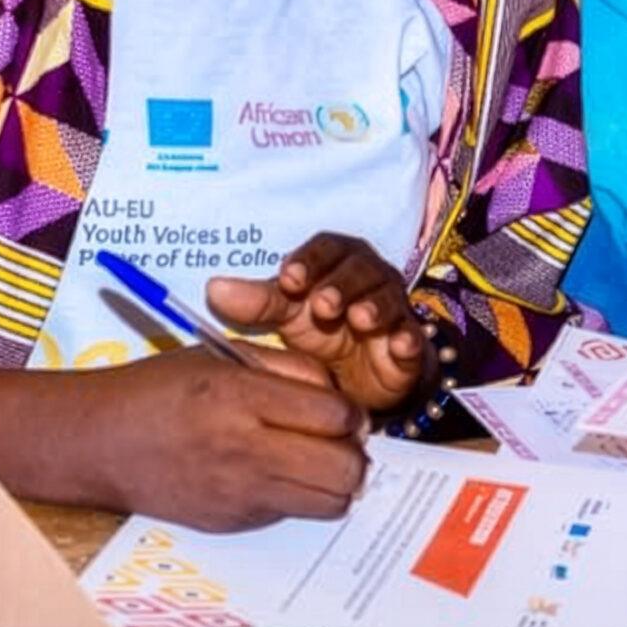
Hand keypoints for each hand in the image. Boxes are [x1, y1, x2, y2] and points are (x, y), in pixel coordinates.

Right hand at [81, 345, 367, 531]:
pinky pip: (293, 513)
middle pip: (344, 468)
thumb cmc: (160, 389)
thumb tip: (339, 395)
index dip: (350, 411)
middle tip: (338, 440)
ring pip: (329, 501)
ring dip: (334, 482)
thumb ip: (287, 369)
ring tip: (315, 460)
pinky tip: (277, 474)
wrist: (100, 442)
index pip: (335, 414)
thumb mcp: (223, 357)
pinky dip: (299, 496)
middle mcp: (245, 448)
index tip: (340, 409)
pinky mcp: (232, 522)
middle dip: (353, 452)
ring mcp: (240, 493)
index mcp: (241, 397)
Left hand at [208, 233, 428, 412]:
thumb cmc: (320, 332)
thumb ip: (256, 302)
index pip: (326, 248)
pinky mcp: (410, 344)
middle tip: (322, 304)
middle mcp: (369, 277)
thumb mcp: (286, 315)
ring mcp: (393, 309)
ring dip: (374, 306)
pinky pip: (413, 337)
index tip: (289, 279)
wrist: (358, 378)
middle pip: (359, 269)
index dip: (310, 261)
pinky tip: (399, 344)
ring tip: (358, 319)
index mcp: (337, 261)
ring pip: (387, 298)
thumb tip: (213, 288)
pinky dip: (408, 339)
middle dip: (341, 284)